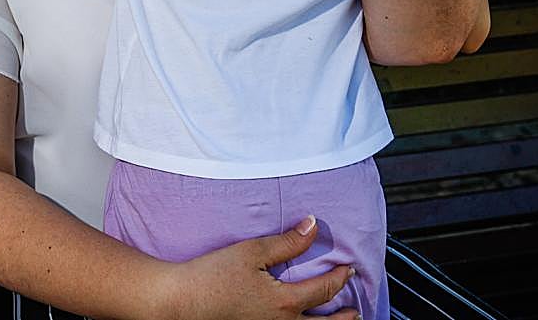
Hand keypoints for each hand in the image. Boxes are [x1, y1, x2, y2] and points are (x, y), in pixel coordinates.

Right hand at [163, 217, 358, 319]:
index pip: (324, 290)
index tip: (349, 268)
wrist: (182, 301)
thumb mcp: (253, 251)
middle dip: (343, 319)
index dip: (340, 278)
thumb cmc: (213, 275)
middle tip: (355, 311)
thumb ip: (287, 241)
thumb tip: (312, 227)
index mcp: (284, 303)